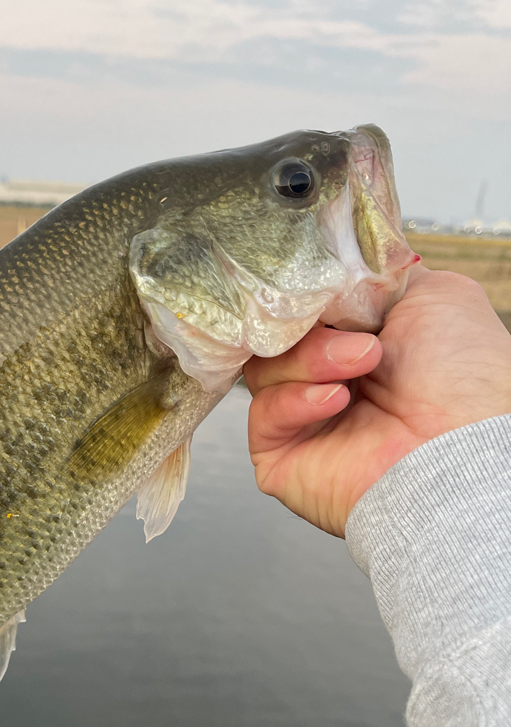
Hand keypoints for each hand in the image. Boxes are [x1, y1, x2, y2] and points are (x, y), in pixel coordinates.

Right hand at [243, 265, 510, 536]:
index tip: (318, 284)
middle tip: (358, 335)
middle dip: (310, 325)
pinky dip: (293, 400)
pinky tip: (336, 400)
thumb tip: (330, 270)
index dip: (302, 291)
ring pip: (262, 368)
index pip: (301, 306)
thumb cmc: (466, 382)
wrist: (465, 451)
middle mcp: (329, 378)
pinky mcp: (282, 457)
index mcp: (359, 340)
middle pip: (275, 332)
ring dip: (309, 358)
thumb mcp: (432, 294)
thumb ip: (374, 276)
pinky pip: (260, 416)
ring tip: (361, 365)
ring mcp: (304, 419)